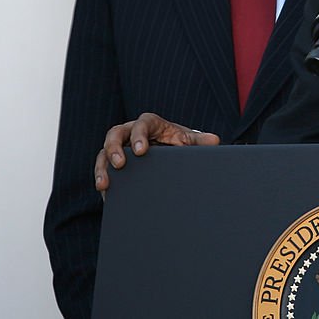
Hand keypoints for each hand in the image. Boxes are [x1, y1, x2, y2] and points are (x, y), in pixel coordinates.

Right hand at [94, 112, 219, 194]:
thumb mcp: (187, 140)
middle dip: (114, 149)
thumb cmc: (178, 142)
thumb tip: (215, 141)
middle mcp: (130, 132)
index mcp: (150, 124)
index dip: (139, 135)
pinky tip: (106, 194)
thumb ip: (199, 141)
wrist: (169, 150)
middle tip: (119, 164)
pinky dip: (103, 179)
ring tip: (104, 184)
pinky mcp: (113, 162)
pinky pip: (103, 168)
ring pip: (104, 152)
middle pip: (115, 134)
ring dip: (102, 167)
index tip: (141, 150)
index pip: (141, 124)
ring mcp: (119, 146)